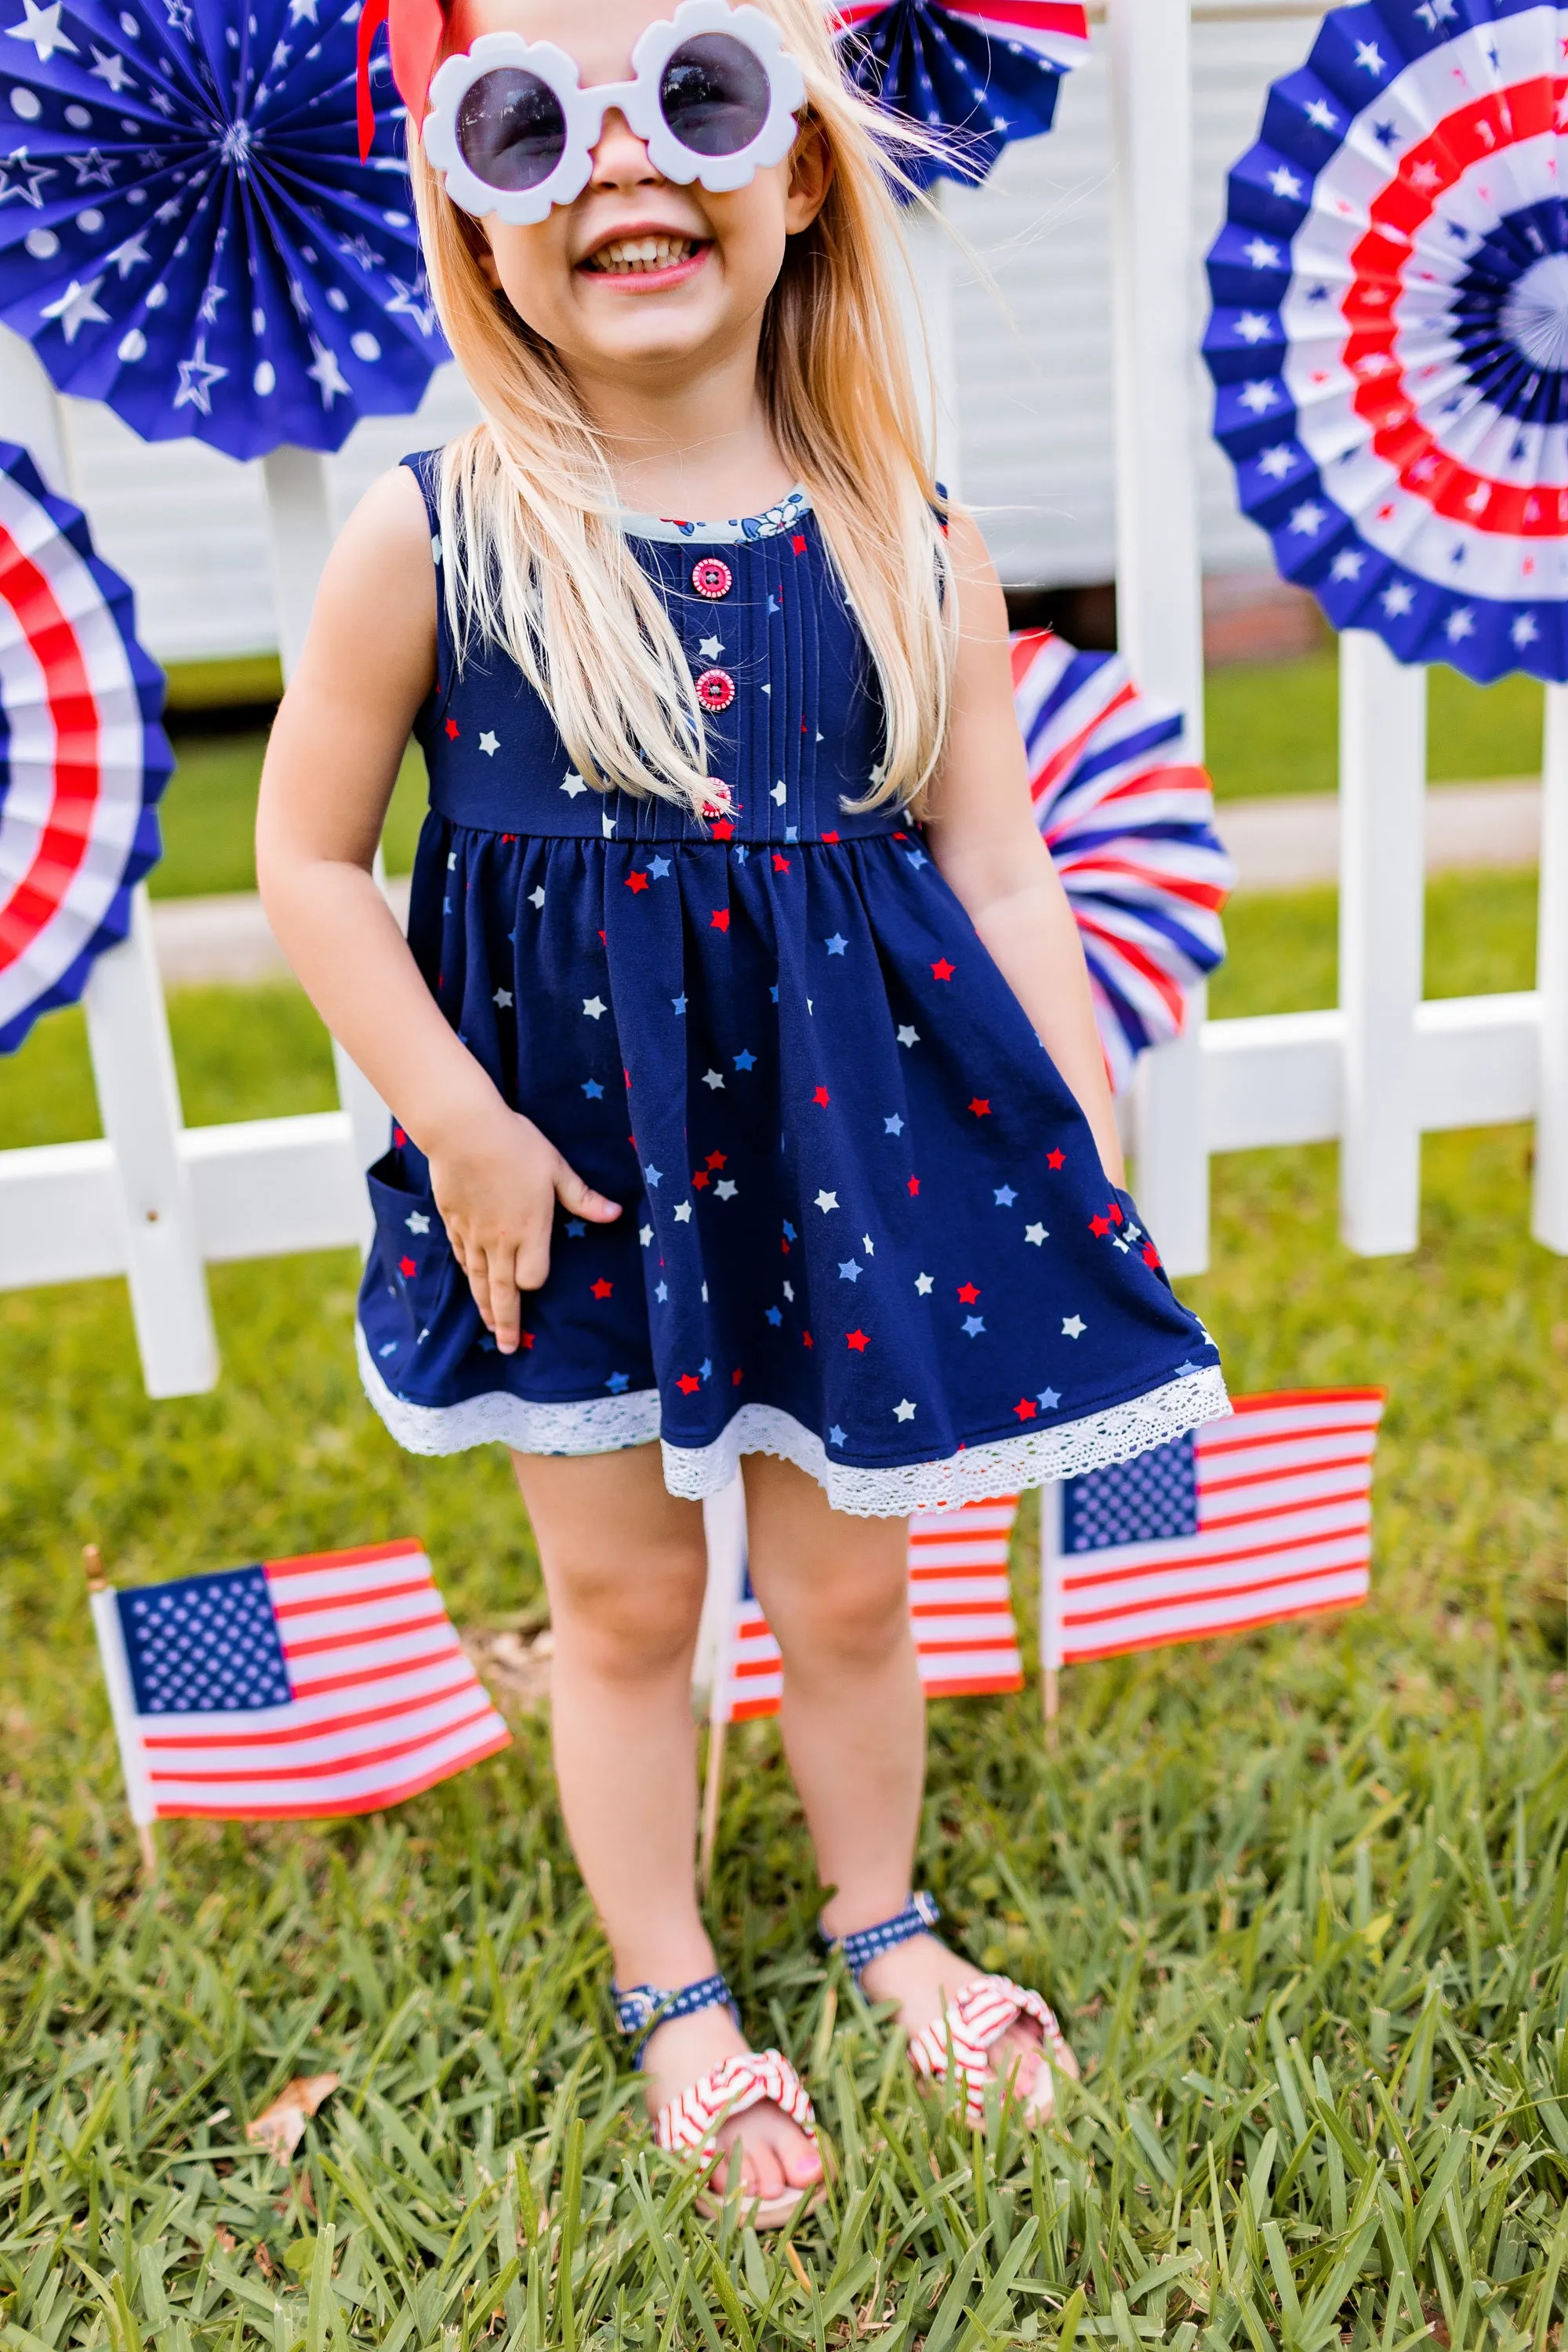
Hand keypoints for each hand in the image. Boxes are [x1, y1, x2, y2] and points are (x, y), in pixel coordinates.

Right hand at [427, 1101, 621, 1353]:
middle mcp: (499, 1240)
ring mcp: (473, 1233)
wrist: (462, 1129)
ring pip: (479, 1280)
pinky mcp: (453, 1221)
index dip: (534, 1284)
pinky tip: (472, 1282)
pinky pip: (462, 1257)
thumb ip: (583, 1197)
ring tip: (490, 1327)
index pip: (532, 1277)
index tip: (536, 1284)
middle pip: (502, 1291)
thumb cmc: (516, 1144)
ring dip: (485, 1306)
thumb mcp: (557, 1168)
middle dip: (506, 1322)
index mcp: (529, 1230)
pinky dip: (469, 1274)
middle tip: (509, 1348)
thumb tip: (616, 1214)